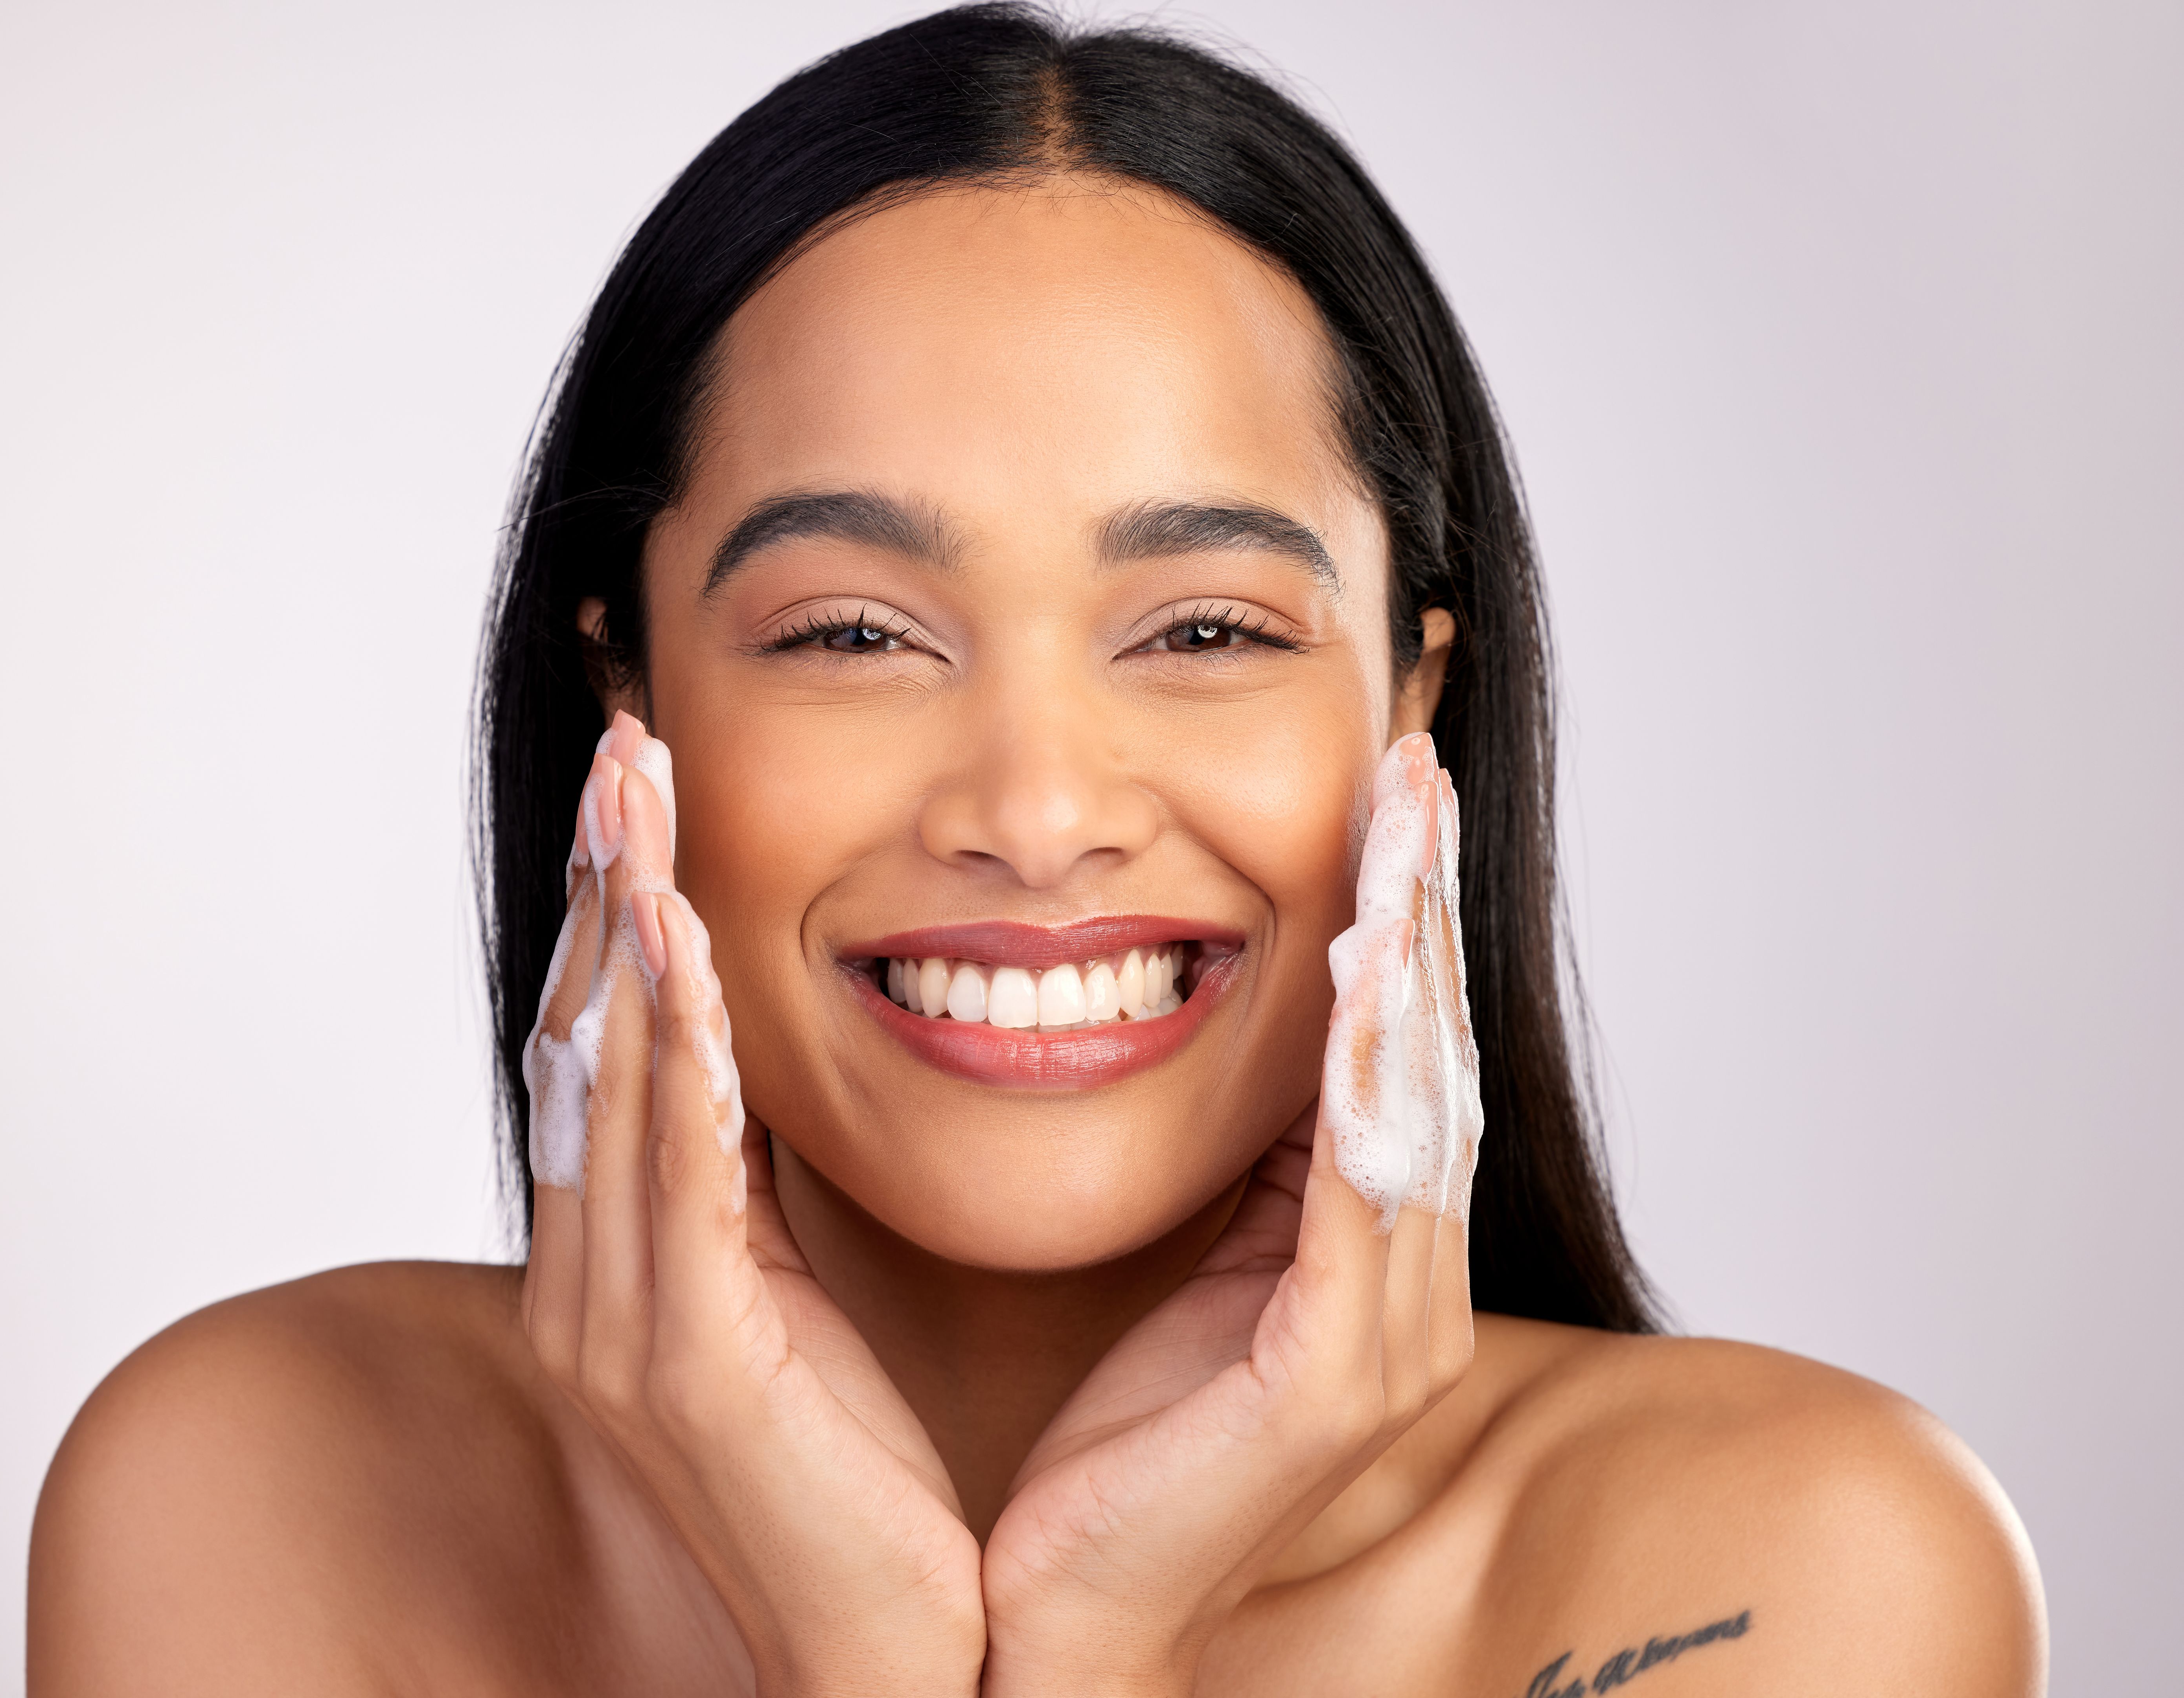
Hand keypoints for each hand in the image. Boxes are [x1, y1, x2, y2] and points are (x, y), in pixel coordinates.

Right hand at [520, 711, 984, 1697]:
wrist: (891, 1655)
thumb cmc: (858, 1480)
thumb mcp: (798, 1307)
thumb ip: (754, 1201)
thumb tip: (759, 1074)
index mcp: (623, 1272)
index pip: (607, 1057)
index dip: (617, 916)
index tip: (643, 793)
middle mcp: (594, 1289)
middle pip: (586, 1044)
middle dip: (606, 886)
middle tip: (626, 748)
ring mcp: (621, 1329)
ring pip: (612, 1086)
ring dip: (627, 928)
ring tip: (641, 797)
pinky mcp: (683, 1366)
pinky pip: (671, 1176)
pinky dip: (669, 1051)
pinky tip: (673, 947)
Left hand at [980, 732, 1483, 1696]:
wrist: (1062, 1611)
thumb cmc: (1110, 1441)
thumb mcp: (1191, 1271)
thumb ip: (1245, 1177)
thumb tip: (1246, 1044)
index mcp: (1373, 1268)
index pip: (1399, 1062)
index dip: (1403, 927)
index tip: (1392, 799)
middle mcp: (1410, 1295)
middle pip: (1429, 1060)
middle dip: (1424, 906)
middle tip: (1416, 770)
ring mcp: (1388, 1340)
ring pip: (1412, 1102)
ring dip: (1410, 952)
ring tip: (1402, 821)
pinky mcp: (1334, 1376)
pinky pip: (1361, 1187)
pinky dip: (1366, 1066)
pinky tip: (1362, 959)